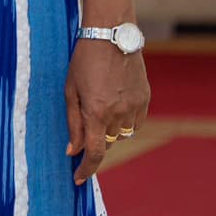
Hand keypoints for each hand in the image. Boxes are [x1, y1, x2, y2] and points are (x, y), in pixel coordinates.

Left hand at [65, 38, 150, 182]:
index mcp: (94, 112)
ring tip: (100, 103)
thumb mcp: (70, 90)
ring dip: (110, 129)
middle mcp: (117, 113)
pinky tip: (115, 102)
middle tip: (86, 122)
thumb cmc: (83, 61)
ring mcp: (134, 107)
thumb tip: (72, 150)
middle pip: (106, 142)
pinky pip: (135, 122)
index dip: (86, 169)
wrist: (112, 36)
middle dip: (94, 139)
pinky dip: (125, 120)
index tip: (78, 179)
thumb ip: (72, 122)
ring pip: (122, 133)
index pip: (93, 152)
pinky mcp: (145, 100)